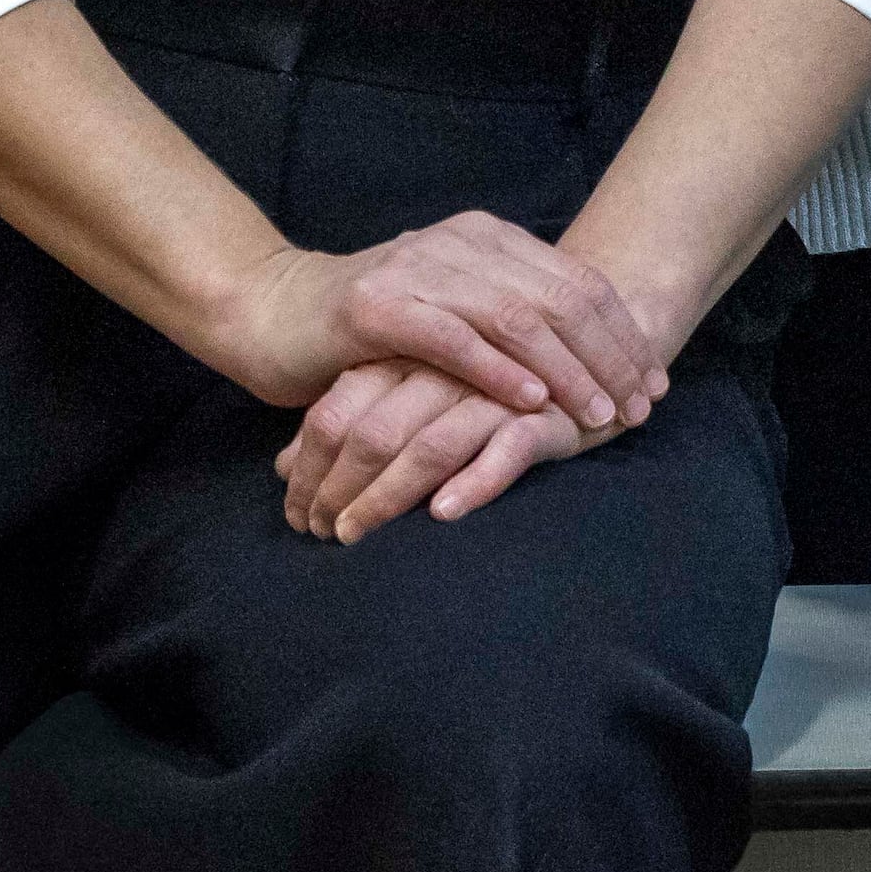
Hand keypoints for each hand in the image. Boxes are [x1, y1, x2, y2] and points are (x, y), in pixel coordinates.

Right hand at [208, 210, 663, 432]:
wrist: (274, 314)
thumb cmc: (372, 325)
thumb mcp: (454, 307)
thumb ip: (511, 313)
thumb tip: (593, 349)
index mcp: (486, 237)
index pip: (576, 281)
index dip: (622, 333)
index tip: (654, 380)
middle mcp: (459, 243)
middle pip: (559, 298)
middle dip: (608, 356)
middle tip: (640, 405)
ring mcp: (419, 270)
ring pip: (517, 318)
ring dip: (568, 371)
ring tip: (599, 413)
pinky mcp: (378, 308)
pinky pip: (455, 340)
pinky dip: (499, 372)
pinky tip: (532, 402)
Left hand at [273, 356, 589, 538]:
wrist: (588, 335)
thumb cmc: (480, 371)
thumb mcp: (407, 386)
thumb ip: (352, 416)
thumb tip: (282, 468)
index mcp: (406, 349)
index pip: (339, 409)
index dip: (309, 466)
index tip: (296, 516)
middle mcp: (444, 365)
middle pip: (374, 430)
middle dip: (338, 490)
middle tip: (319, 535)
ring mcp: (496, 388)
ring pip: (430, 443)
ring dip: (388, 497)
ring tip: (357, 536)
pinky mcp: (547, 413)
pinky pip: (507, 449)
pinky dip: (474, 481)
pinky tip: (443, 512)